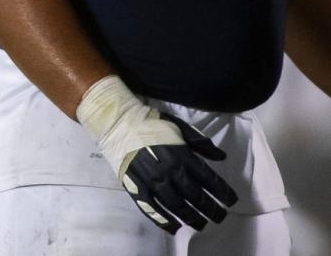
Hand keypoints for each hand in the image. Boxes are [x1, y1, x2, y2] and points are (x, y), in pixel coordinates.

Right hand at [77, 75, 237, 233]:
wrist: (117, 122)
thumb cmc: (150, 122)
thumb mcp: (178, 125)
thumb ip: (200, 142)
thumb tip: (222, 156)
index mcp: (182, 155)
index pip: (209, 179)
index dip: (223, 192)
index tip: (232, 201)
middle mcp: (170, 171)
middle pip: (196, 197)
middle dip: (211, 210)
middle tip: (220, 217)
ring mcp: (152, 181)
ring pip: (177, 206)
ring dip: (192, 218)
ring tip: (202, 225)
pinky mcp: (136, 187)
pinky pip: (152, 209)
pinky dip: (164, 221)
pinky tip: (175, 228)